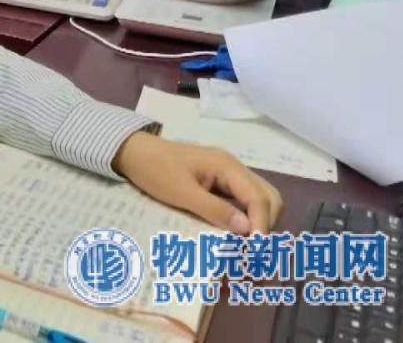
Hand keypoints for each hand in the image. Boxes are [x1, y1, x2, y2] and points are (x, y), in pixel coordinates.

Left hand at [111, 131, 282, 233]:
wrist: (133, 152)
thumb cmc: (155, 170)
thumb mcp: (182, 193)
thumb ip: (215, 210)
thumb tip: (249, 230)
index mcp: (227, 166)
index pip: (259, 198)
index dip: (262, 226)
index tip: (257, 251)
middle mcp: (234, 167)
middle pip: (268, 197)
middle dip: (267, 224)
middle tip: (255, 250)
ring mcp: (228, 173)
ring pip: (258, 198)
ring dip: (259, 222)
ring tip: (249, 246)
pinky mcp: (219, 181)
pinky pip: (243, 199)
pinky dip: (246, 217)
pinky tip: (237, 234)